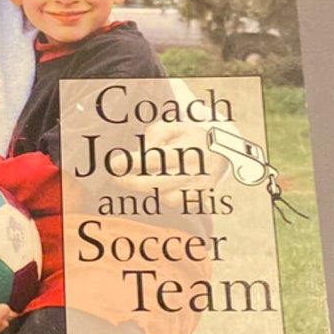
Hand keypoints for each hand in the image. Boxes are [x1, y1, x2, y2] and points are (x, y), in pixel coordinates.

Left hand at [108, 119, 227, 208]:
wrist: (221, 149)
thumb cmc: (188, 137)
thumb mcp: (172, 126)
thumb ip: (155, 134)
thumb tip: (142, 151)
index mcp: (187, 147)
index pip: (155, 158)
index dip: (132, 162)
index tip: (113, 164)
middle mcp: (194, 169)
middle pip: (158, 183)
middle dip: (132, 182)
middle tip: (116, 178)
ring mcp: (199, 186)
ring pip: (168, 199)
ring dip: (150, 192)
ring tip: (141, 181)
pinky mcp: (202, 198)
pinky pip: (179, 206)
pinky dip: (165, 199)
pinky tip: (158, 189)